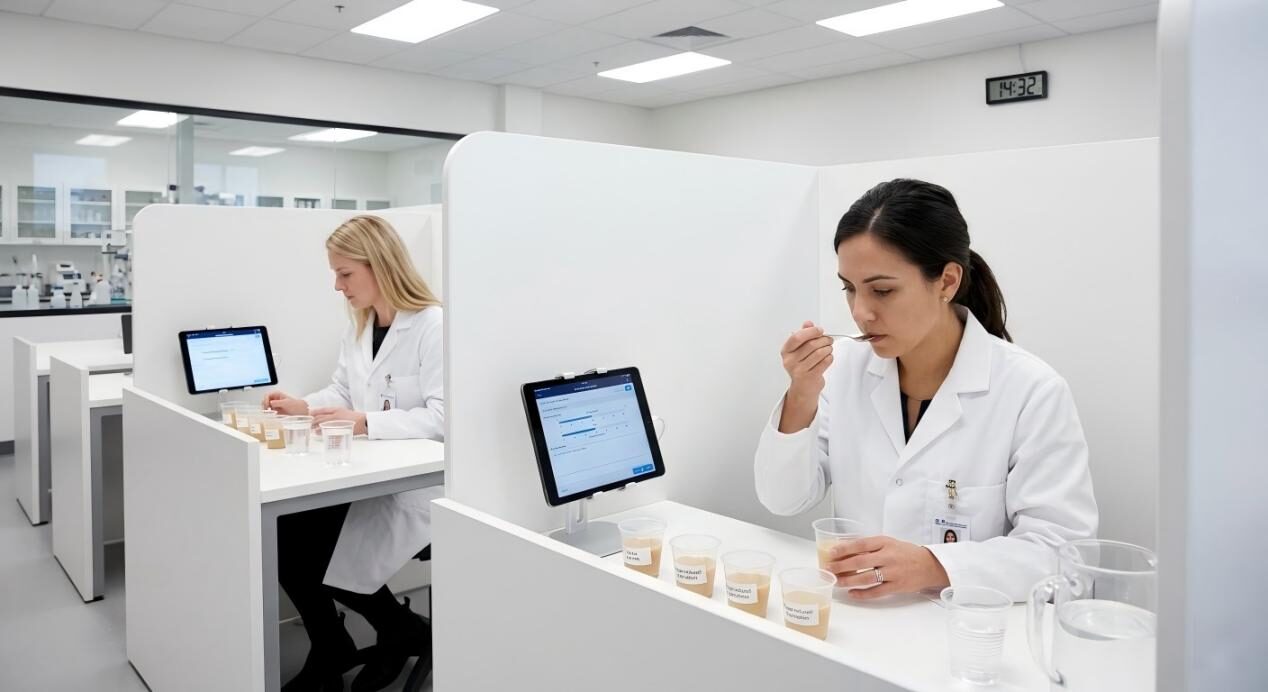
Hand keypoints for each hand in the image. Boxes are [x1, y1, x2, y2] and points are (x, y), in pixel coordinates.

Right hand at [263, 391, 307, 414]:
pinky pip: (269, 412)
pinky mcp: (275, 411)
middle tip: (267, 411)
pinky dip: (268, 413)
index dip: (266, 400)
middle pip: (264, 401)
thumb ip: (278, 402)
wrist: (301, 412)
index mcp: (277, 394)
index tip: (268, 406)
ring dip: (266, 410)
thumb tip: (270, 402)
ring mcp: (274, 405)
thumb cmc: (295, 405)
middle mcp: (275, 399)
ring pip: (265, 406)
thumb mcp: (286, 403)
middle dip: (264, 405)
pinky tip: (271, 415)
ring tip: (269, 413)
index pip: (267, 395)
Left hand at [311, 407, 367, 435]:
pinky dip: (322, 431)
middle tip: (307, 423)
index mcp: (337, 409)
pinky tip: (318, 433)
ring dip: (315, 426)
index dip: (313, 412)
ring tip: (311, 429)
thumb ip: (334, 414)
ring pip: (323, 422)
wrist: (365, 421)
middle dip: (312, 420)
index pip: (322, 410)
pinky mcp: (340, 427)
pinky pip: (329, 429)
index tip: (307, 414)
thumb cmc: (355, 417)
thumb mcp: (343, 412)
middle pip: (321, 416)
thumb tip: (324, 418)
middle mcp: (336, 414)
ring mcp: (338, 421)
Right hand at [778, 321, 832, 431]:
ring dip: (828, 348)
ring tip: (829, 348)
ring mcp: (799, 370)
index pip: (797, 337)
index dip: (811, 332)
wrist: (803, 388)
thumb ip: (803, 335)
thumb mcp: (799, 350)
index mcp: (786, 351)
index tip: (819, 330)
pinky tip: (828, 357)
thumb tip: (808, 323)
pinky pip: (825, 362)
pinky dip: (830, 357)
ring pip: (819, 353)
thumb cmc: (802, 366)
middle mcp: (790, 361)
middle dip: (823, 340)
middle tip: (829, 339)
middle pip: (811, 344)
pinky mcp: (810, 377)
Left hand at [825, 535, 949, 600]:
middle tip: (828, 568)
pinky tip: (852, 593)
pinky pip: (876, 592)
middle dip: (841, 566)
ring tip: (836, 582)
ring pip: (866, 578)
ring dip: (848, 581)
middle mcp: (888, 557)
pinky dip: (862, 594)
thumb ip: (871, 546)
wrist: (929, 565)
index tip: (831, 552)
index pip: (860, 544)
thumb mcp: (889, 543)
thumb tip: (846, 550)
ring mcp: (893, 573)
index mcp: (885, 543)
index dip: (844, 549)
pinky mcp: (896, 586)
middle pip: (860, 562)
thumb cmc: (906, 553)